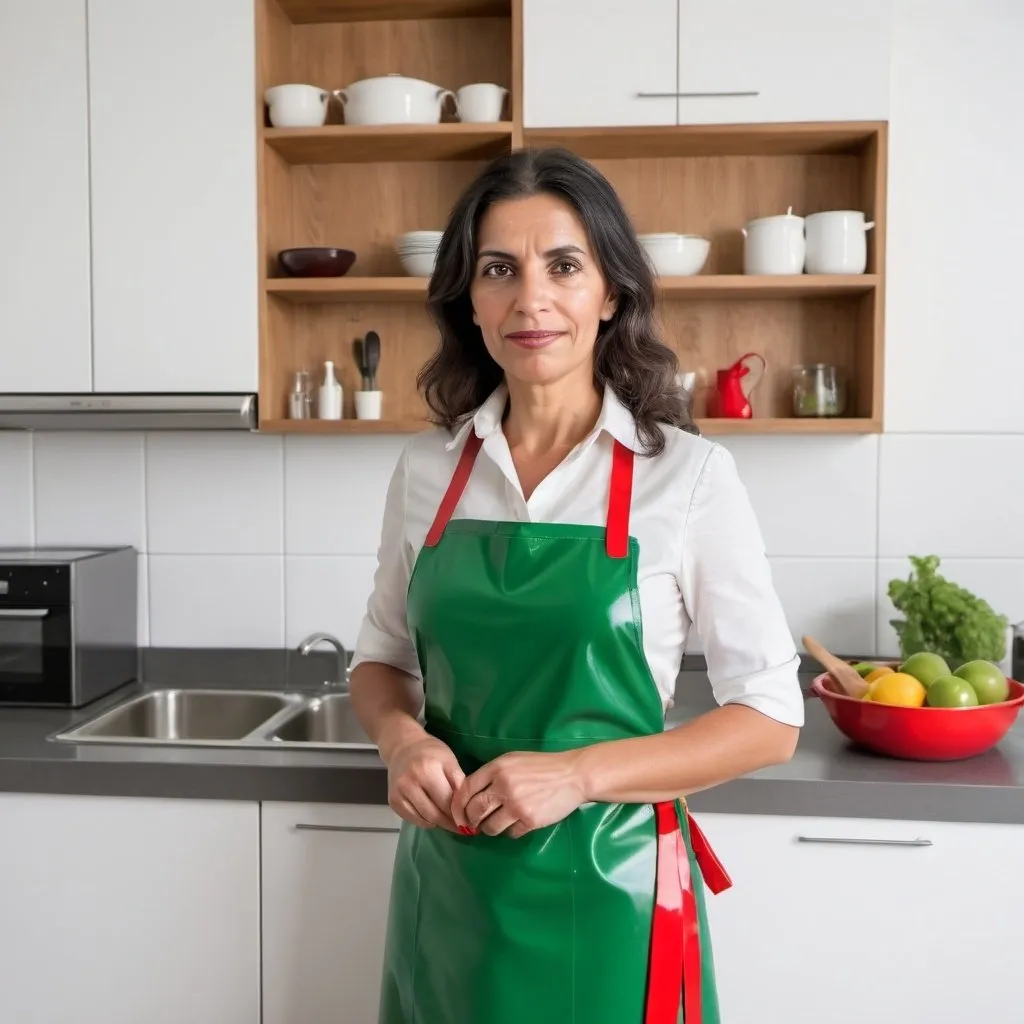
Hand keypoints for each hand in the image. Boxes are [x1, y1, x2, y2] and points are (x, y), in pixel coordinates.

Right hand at [385, 734, 464, 833]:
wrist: (402, 746)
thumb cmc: (430, 752)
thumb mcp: (449, 761)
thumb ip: (459, 783)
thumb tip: (467, 808)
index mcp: (427, 770)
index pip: (446, 801)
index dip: (460, 815)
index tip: (470, 822)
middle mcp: (410, 783)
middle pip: (435, 814)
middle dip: (450, 823)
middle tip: (462, 828)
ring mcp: (399, 793)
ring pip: (424, 819)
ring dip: (439, 824)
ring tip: (450, 822)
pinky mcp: (393, 802)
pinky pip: (413, 819)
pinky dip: (426, 821)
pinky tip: (434, 816)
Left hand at [451, 751, 586, 838]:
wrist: (572, 775)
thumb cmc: (541, 767)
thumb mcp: (512, 761)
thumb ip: (491, 774)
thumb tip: (470, 795)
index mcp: (497, 768)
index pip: (466, 789)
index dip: (458, 805)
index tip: (458, 814)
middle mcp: (503, 785)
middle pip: (474, 810)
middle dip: (471, 820)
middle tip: (475, 824)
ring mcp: (516, 804)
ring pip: (490, 826)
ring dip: (490, 829)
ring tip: (497, 824)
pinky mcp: (529, 820)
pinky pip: (510, 833)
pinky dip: (510, 831)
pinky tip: (517, 823)